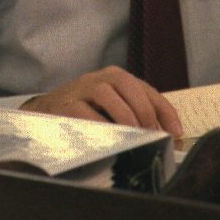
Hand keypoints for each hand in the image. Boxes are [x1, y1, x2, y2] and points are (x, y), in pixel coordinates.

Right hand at [20, 66, 183, 137]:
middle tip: (154, 137)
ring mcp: (82, 89)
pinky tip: (110, 141)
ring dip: (126, 120)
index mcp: (117, 78)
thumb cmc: (85, 113)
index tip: (175, 134)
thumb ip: (136, 117)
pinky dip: (101, 128)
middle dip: (146, 115)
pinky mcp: (65, 105)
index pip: (148, 91)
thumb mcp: (112, 109)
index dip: (166, 113)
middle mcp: (101, 78)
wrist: (44, 113)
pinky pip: (86, 115)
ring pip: (110, 97)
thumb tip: (166, 137)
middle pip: (131, 89)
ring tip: (135, 139)